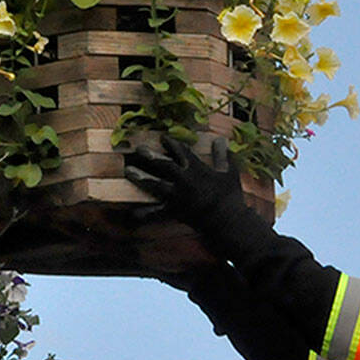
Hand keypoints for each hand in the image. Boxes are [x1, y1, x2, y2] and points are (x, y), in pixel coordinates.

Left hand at [124, 135, 246, 229]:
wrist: (227, 221)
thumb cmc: (230, 196)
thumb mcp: (229, 172)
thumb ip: (222, 155)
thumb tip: (221, 139)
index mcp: (197, 169)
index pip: (181, 151)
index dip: (171, 143)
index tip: (163, 138)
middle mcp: (184, 180)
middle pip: (164, 165)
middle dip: (151, 156)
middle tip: (139, 149)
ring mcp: (177, 196)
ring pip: (155, 185)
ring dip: (141, 177)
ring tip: (128, 171)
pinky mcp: (174, 212)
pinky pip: (157, 213)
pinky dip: (145, 214)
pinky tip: (133, 214)